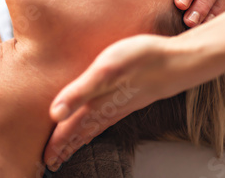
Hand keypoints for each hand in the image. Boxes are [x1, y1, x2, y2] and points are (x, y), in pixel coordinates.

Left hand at [44, 35, 187, 171]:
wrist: (178, 61)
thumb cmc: (141, 61)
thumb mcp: (104, 72)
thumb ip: (79, 92)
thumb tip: (55, 114)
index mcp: (96, 105)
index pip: (71, 128)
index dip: (57, 143)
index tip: (46, 159)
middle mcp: (107, 109)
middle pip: (82, 132)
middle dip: (66, 147)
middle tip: (54, 163)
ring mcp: (120, 105)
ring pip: (94, 127)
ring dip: (80, 139)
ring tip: (70, 150)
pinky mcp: (130, 99)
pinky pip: (108, 120)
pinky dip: (97, 128)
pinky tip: (98, 126)